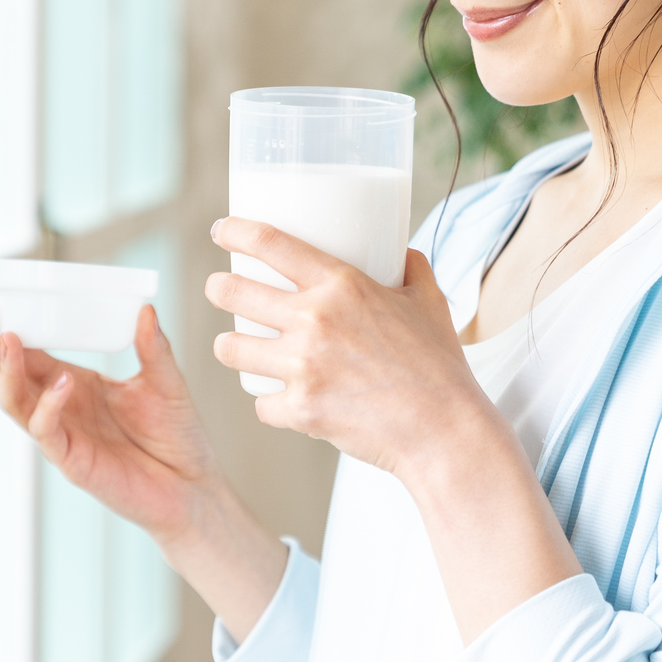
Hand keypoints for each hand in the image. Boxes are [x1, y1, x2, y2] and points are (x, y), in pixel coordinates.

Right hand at [0, 289, 219, 543]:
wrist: (193, 487)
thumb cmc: (176, 436)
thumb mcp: (166, 382)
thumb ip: (153, 348)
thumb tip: (145, 309)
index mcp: (71, 382)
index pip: (26, 349)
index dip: (9, 323)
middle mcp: (58, 406)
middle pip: (3, 374)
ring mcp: (60, 433)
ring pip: (12, 401)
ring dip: (5, 369)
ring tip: (9, 337)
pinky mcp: (71, 460)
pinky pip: (45, 431)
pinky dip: (48, 405)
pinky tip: (63, 382)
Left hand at [205, 218, 583, 641]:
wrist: (444, 431)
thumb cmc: (439, 367)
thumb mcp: (430, 302)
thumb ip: (413, 269)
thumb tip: (402, 252)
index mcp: (341, 285)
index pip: (269, 243)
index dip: (234, 231)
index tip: (221, 230)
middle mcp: (313, 320)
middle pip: (232, 292)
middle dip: (217, 287)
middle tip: (219, 288)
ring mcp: (302, 366)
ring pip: (231, 349)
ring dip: (229, 346)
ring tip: (235, 345)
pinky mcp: (299, 409)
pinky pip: (260, 403)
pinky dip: (269, 403)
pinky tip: (278, 401)